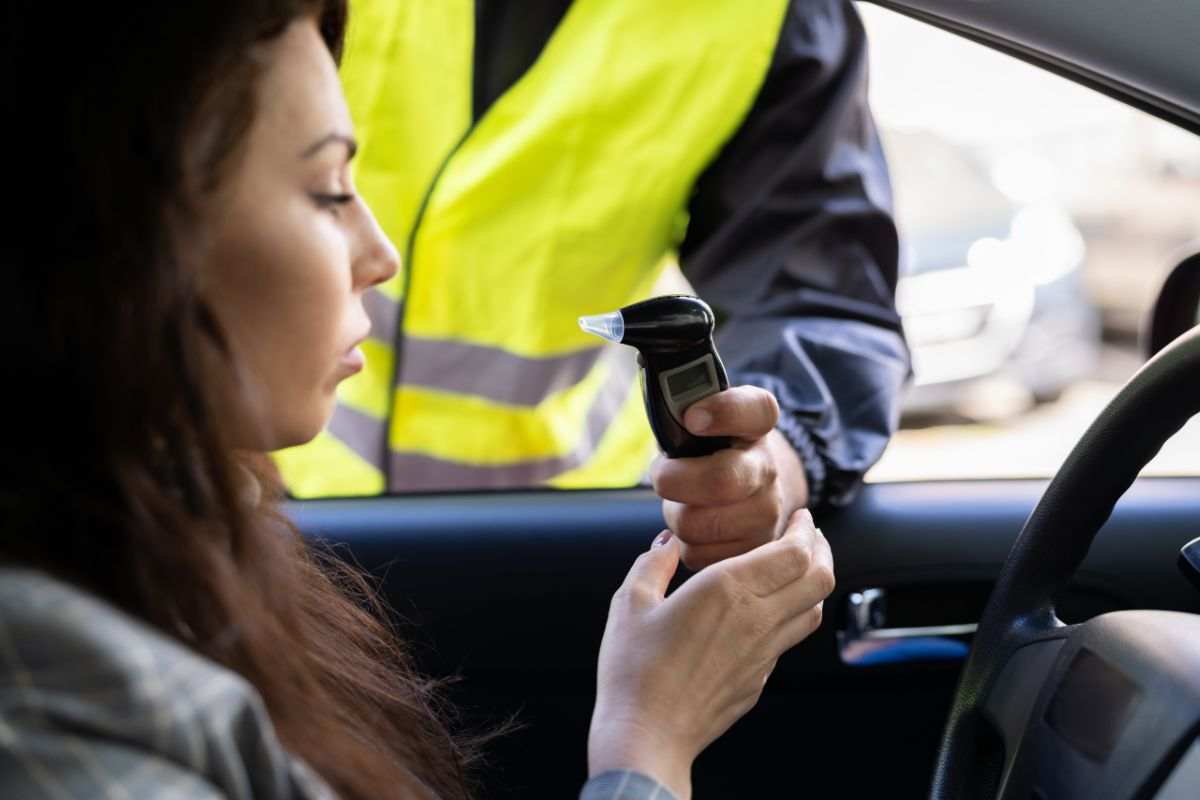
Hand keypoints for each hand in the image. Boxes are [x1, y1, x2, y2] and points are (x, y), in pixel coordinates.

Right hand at [588, 510, 833, 799]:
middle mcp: (756, 619)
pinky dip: (792, 614)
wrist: (647, 736)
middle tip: (809, 535)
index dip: (805, 530)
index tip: (800, 517)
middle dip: (821, 550)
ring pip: (813, 610)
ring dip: (814, 583)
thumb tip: (667, 543)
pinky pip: (789, 639)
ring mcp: (764, 653)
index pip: (794, 551)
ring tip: (799, 568)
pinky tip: (769, 611)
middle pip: (819, 578)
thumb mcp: (630, 602)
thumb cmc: (633, 669)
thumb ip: (654, 563)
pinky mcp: (759, 679)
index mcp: (727, 589)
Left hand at [652, 386, 808, 569]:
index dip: (723, 412)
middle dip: (674, 480)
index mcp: (756, 426)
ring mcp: (768, 513)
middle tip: (663, 476)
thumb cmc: (709, 451)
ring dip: (677, 515)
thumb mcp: (701, 419)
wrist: (749, 490)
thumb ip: (681, 405)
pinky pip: (698, 554)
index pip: (755, 409)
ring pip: (698, 524)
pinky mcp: (754, 551)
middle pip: (720, 480)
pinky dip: (685, 544)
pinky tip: (696, 528)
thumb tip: (660, 404)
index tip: (693, 417)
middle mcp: (768, 468)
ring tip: (683, 503)